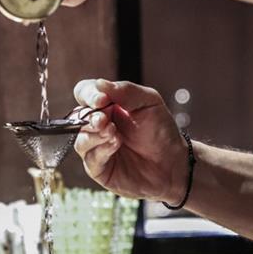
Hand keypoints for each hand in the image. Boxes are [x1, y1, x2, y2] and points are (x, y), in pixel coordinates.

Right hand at [71, 79, 188, 203]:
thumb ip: (125, 91)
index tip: (101, 100)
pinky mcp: (100, 169)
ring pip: (80, 140)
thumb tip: (99, 84)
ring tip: (114, 134)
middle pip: (78, 117)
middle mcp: (98, 125)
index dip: (88, 95)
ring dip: (95, 135)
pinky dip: (101, 151)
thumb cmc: (161, 130)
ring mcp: (97, 148)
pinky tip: (116, 145)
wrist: (174, 162)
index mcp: (107, 105)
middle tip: (105, 120)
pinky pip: (90, 159)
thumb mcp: (149, 102)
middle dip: (91, 118)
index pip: (84, 93)